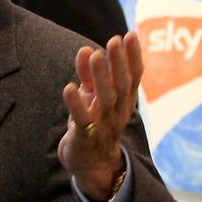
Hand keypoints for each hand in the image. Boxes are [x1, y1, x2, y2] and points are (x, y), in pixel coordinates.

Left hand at [57, 32, 142, 199]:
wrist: (91, 166)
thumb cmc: (92, 126)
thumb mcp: (92, 99)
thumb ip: (88, 75)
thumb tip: (86, 49)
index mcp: (122, 102)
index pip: (132, 77)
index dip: (132, 57)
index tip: (130, 35)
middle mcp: (116, 112)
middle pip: (120, 85)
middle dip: (118, 62)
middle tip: (114, 40)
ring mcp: (102, 126)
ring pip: (104, 99)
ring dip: (100, 77)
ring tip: (95, 55)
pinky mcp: (84, 138)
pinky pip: (81, 120)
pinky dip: (75, 104)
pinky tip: (69, 87)